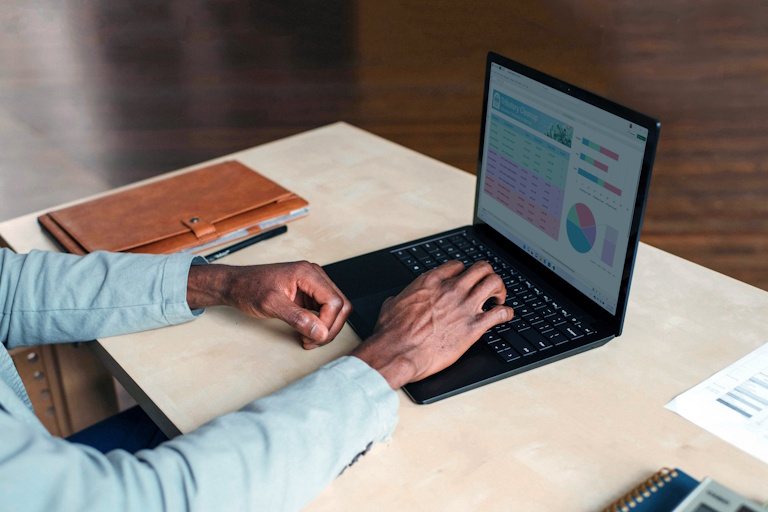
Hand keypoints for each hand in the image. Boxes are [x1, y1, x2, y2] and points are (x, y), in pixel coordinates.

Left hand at [187, 261, 351, 348]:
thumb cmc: (249, 288)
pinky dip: (320, 325)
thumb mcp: (271, 304)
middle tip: (313, 342)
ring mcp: (313, 285)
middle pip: (341, 305)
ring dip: (326, 328)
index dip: (327, 323)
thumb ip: (297, 318)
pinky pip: (325, 310)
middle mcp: (314, 276)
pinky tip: (307, 332)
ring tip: (309, 339)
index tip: (312, 337)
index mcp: (307, 273)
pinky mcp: (309, 294)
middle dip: (330, 328)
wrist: (236, 285)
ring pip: (336, 309)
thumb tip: (319, 331)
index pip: (334, 301)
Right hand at [351, 260, 513, 388]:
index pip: (457, 266)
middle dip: (487, 276)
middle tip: (487, 287)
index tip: (465, 281)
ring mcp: (464, 307)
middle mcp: (451, 290)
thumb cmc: (392, 333)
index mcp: (431, 282)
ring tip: (498, 299)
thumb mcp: (391, 306)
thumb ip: (400, 298)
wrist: (398, 352)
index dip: (464, 273)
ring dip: (500, 290)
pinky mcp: (473, 328)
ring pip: (495, 283)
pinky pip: (500, 313)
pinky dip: (507, 313)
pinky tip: (505, 316)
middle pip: (481, 268)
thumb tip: (396, 300)